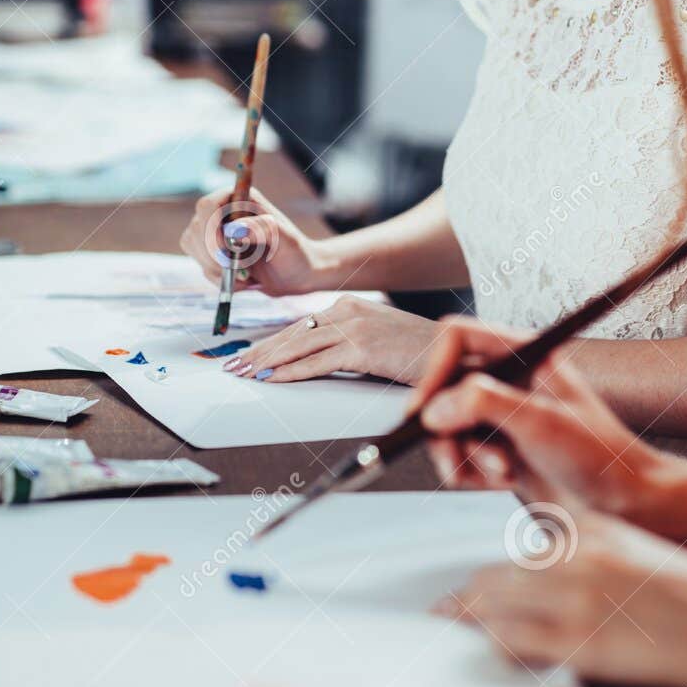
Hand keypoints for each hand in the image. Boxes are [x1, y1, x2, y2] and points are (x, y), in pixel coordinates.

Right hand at [180, 185, 337, 296]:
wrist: (297, 276)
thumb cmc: (296, 253)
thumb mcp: (286, 240)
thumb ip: (262, 230)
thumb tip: (234, 231)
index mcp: (240, 199)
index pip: (207, 205)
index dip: (209, 228)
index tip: (225, 249)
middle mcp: (224, 213)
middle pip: (196, 229)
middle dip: (215, 255)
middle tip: (241, 269)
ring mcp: (216, 234)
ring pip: (195, 249)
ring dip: (217, 269)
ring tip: (247, 276)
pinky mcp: (215, 254)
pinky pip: (203, 268)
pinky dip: (220, 280)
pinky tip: (244, 280)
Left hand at [224, 297, 437, 384]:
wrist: (452, 352)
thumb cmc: (418, 351)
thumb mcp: (377, 339)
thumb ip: (348, 344)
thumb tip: (316, 361)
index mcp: (349, 306)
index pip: (299, 326)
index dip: (270, 342)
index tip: (248, 355)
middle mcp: (347, 311)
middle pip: (292, 334)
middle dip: (259, 352)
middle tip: (234, 366)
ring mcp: (354, 328)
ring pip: (298, 347)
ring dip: (266, 363)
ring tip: (244, 375)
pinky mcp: (361, 348)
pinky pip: (317, 363)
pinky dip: (291, 373)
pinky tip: (273, 380)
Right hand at [411, 318, 665, 521]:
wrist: (625, 502)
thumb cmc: (598, 455)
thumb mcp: (539, 422)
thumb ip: (482, 405)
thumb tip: (431, 410)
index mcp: (523, 352)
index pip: (456, 339)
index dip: (433, 370)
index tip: (423, 412)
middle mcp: (508, 377)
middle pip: (443, 387)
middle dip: (450, 429)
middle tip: (461, 458)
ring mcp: (502, 412)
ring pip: (446, 426)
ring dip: (465, 456)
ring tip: (502, 472)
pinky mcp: (499, 445)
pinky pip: (459, 455)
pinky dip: (472, 473)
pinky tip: (505, 481)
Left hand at [439, 511, 686, 686]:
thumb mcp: (637, 554)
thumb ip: (588, 559)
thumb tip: (543, 583)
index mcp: (590, 527)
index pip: (515, 552)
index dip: (489, 580)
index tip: (467, 594)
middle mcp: (575, 554)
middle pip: (491, 577)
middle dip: (466, 602)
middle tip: (442, 620)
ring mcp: (576, 597)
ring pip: (489, 606)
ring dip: (466, 625)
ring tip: (448, 641)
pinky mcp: (582, 643)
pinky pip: (510, 642)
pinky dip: (490, 649)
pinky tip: (485, 659)